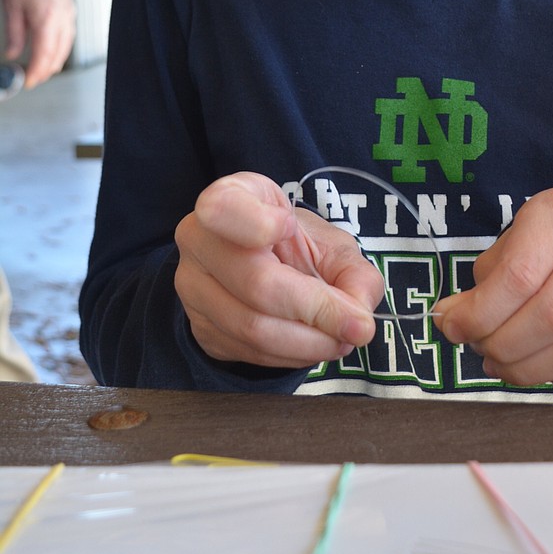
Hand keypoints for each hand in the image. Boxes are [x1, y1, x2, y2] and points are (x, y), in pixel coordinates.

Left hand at [3, 0, 75, 87]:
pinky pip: (69, 38)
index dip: (37, 71)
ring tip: (41, 72)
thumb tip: (12, 54)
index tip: (28, 81)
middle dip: (45, 71)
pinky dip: (61, 50)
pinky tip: (52, 56)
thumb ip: (14, 34)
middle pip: (57, 54)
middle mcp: (62, 18)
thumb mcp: (11, 7)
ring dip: (54, 63)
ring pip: (66, 48)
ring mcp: (69, 16)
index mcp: (46, 17)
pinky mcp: (71, 14)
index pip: (44, 52)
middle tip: (32, 80)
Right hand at [175, 172, 383, 368]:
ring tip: (341, 339)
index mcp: (231, 198)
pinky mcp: (199, 328)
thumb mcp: (332, 244)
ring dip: (309, 343)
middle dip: (317, 311)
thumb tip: (360, 316)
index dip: (257, 222)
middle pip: (256, 283)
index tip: (288, 228)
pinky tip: (312, 345)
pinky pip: (249, 352)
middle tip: (357, 325)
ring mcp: (191, 287)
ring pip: (252, 327)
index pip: (224, 208)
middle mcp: (199, 240)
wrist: (266, 267)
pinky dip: (292, 355)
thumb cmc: (297, 246)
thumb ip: (356, 274)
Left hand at [435, 188, 552, 399]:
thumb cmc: (538, 249)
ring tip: (503, 364)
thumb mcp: (506, 249)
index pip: (519, 276)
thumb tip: (452, 323)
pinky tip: (542, 369)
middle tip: (481, 350)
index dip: (479, 314)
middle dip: (503, 346)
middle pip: (552, 316)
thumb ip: (480, 287)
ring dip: (528, 370)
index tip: (452, 328)